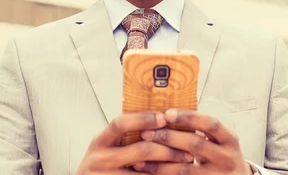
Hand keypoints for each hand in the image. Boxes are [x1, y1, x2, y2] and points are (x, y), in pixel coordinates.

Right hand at [75, 111, 194, 173]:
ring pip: (145, 174)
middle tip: (189, 152)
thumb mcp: (105, 150)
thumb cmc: (101, 169)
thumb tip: (159, 121)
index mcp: (99, 142)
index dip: (142, 119)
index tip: (164, 118)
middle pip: (140, 150)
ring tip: (186, 166)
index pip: (120, 124)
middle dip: (168, 150)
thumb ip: (124, 139)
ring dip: (169, 170)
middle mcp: (99, 160)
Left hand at [137, 109, 253, 173]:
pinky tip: (149, 173)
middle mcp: (227, 158)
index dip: (189, 117)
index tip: (167, 113)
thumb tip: (166, 114)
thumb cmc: (221, 156)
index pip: (210, 124)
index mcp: (230, 139)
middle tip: (146, 133)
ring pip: (186, 169)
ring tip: (140, 158)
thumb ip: (201, 129)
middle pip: (195, 145)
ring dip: (160, 163)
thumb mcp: (220, 141)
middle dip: (168, 138)